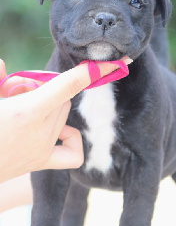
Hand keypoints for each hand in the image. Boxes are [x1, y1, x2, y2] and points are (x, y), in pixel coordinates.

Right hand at [0, 58, 130, 182]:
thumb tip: (3, 63)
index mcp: (27, 111)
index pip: (69, 85)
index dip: (94, 71)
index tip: (115, 62)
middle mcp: (41, 130)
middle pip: (64, 97)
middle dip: (48, 88)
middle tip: (22, 91)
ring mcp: (43, 149)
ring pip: (65, 116)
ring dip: (53, 106)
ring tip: (26, 109)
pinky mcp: (41, 162)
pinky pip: (71, 152)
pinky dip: (69, 137)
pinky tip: (54, 130)